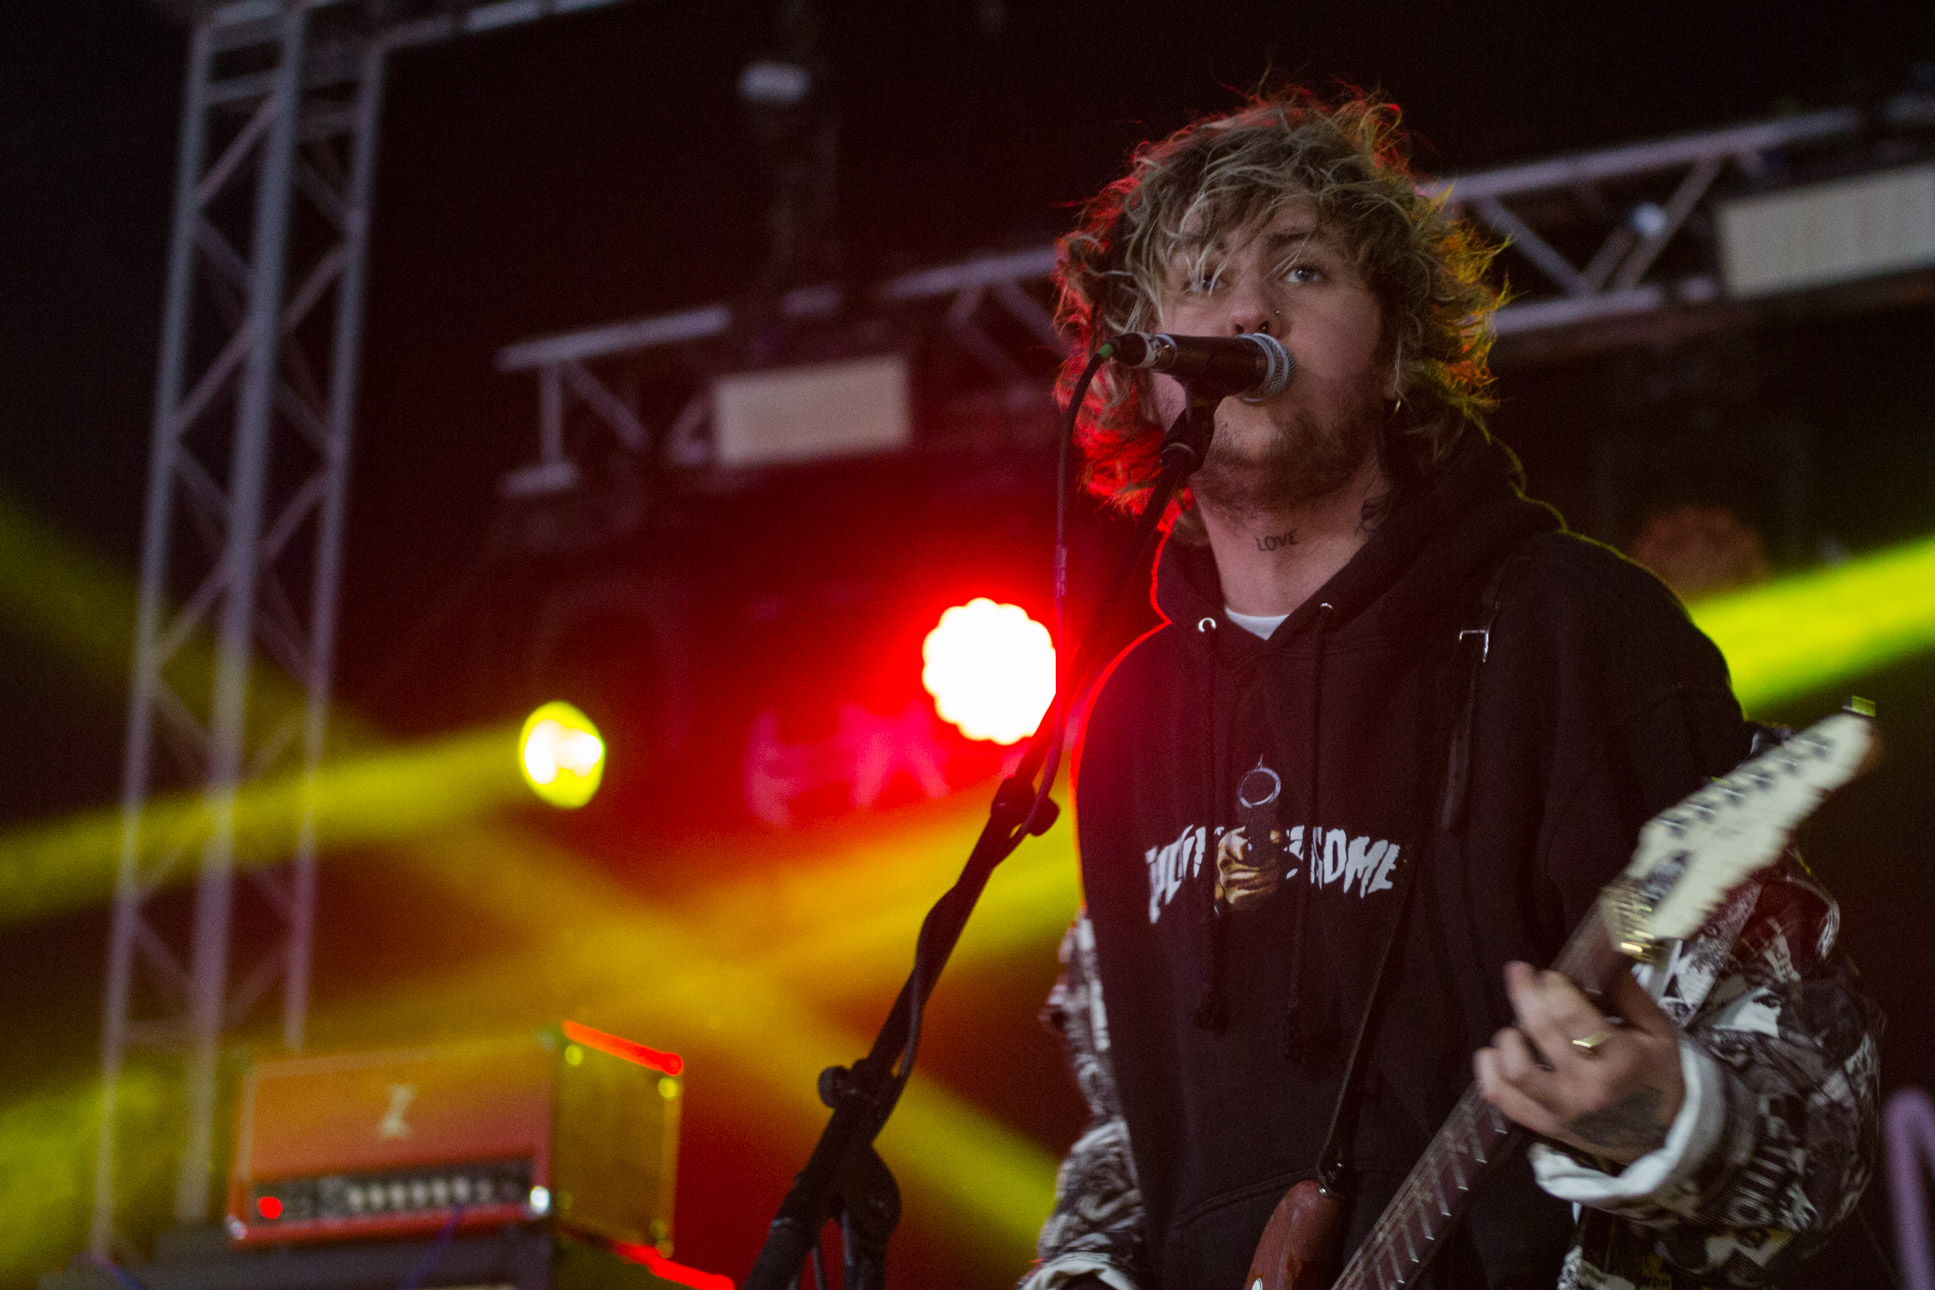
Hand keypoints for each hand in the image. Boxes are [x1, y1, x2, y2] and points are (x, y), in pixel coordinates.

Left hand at [1474, 961, 1683, 1164]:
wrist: (1657, 1136)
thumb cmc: (1655, 1074)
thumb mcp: (1656, 1031)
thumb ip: (1626, 993)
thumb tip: (1596, 955)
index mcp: (1621, 1061)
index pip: (1573, 1016)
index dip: (1553, 987)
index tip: (1549, 975)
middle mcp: (1589, 1088)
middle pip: (1541, 1031)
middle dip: (1525, 994)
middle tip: (1519, 973)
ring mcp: (1562, 1111)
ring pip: (1515, 1070)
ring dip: (1508, 1039)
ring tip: (1517, 1030)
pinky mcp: (1543, 1125)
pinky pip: (1501, 1098)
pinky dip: (1489, 1071)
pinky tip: (1495, 1053)